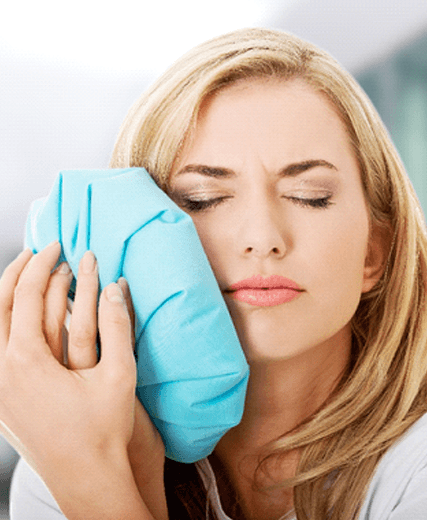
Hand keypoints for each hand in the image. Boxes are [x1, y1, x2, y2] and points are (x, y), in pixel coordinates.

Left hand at [0, 242, 160, 518]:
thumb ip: (118, 325)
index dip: (42, 265)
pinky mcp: (0, 400)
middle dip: (18, 272)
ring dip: (8, 296)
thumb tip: (116, 285)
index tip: (57, 245)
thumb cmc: (103, 429)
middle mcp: (1, 371)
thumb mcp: (118, 372)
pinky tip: (18, 319)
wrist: (87, 477)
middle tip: (38, 251)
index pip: (24, 295)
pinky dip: (5, 323)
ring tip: (25, 276)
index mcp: (25, 361)